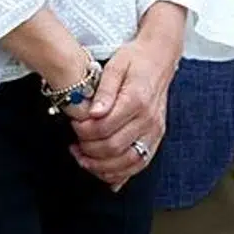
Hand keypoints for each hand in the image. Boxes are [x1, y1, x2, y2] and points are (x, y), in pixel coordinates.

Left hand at [71, 3, 185, 188]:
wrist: (160, 58)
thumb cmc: (135, 60)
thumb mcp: (115, 67)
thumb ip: (104, 90)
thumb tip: (93, 111)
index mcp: (136, 100)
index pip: (104, 128)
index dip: (83, 132)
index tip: (73, 125)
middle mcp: (149, 119)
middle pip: (114, 148)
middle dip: (88, 150)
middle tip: (74, 144)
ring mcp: (155, 130)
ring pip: (129, 162)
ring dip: (103, 167)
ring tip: (84, 160)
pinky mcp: (157, 137)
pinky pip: (141, 163)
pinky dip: (123, 173)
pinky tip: (107, 175)